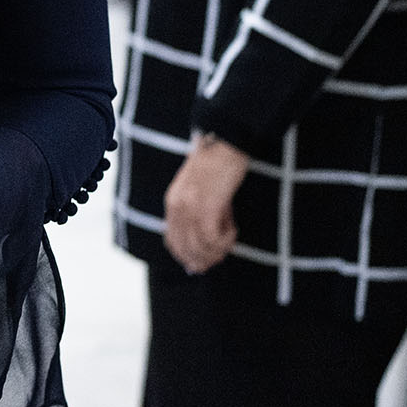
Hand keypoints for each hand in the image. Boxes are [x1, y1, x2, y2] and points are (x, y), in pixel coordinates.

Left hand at [162, 133, 249, 274]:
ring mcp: (191, 208)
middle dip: (204, 259)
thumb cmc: (216, 165)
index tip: (203, 263)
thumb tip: (203, 246)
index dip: (188, 256)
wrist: (226, 143)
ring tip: (230, 239)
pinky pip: (214, 239)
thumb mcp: (197, 190)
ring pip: (201, 248)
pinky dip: (226, 240)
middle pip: (185, 249)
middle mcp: (177, 207)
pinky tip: (234, 229)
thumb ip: (195, 214)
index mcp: (172, 202)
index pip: (172, 241)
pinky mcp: (207, 207)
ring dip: (218, 250)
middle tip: (221, 255)